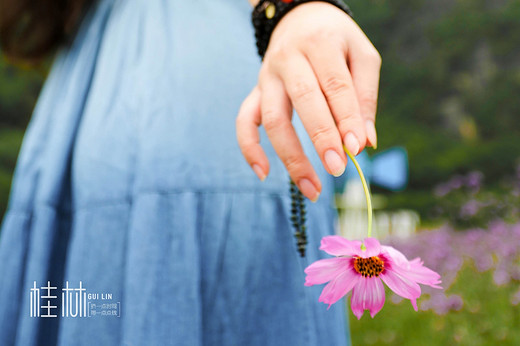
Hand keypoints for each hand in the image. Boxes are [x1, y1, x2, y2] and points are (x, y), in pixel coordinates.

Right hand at [237, 2, 380, 200]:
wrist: (299, 18)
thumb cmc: (337, 41)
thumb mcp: (361, 56)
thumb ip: (365, 96)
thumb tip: (365, 141)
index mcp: (320, 44)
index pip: (335, 85)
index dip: (347, 118)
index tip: (357, 149)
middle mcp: (289, 59)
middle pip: (303, 100)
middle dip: (320, 137)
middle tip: (337, 169)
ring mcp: (268, 76)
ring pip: (272, 118)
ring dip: (290, 156)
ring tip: (311, 188)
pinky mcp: (256, 91)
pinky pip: (245, 121)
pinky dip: (249, 148)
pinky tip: (263, 173)